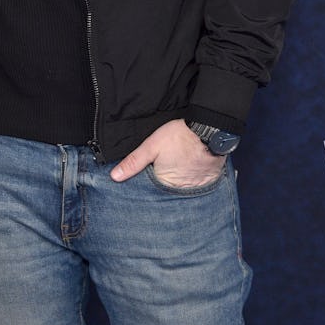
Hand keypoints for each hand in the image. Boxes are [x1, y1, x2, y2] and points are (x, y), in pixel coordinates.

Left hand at [110, 119, 224, 186]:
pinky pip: (195, 187)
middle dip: (161, 188)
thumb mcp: (151, 145)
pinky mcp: (206, 183)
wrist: (209, 131)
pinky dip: (190, 181)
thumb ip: (133, 162)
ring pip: (180, 191)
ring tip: (175, 172)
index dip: (146, 186)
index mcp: (164, 184)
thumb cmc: (179, 136)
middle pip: (165, 193)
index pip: (150, 193)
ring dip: (176, 185)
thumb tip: (114, 177)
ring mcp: (194, 188)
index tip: (145, 180)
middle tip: (163, 172)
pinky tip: (188, 171)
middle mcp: (180, 191)